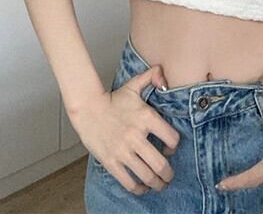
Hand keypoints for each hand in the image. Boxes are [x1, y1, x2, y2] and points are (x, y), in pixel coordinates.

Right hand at [70, 65, 180, 195]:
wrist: (88, 108)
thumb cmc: (113, 99)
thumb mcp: (133, 85)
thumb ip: (151, 76)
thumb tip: (163, 73)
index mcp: (146, 117)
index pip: (172, 138)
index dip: (175, 146)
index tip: (171, 149)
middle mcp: (136, 136)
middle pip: (161, 164)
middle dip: (168, 174)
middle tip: (169, 176)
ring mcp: (123, 151)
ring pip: (147, 175)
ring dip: (157, 184)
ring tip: (159, 184)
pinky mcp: (111, 161)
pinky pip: (128, 182)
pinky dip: (139, 189)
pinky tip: (142, 187)